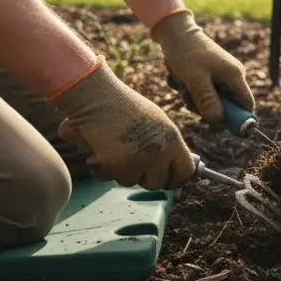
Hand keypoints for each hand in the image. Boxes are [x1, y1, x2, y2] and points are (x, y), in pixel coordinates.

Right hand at [48, 59, 194, 190]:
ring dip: (122, 170)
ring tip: (115, 146)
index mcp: (172, 141)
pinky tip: (100, 147)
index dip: (175, 178)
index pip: (184, 173)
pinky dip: (101, 167)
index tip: (168, 180)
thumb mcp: (159, 122)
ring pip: (129, 181)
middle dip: (145, 176)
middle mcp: (156, 155)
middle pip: (156, 183)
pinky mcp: (109, 167)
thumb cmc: (126, 106)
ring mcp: (133, 163)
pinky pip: (107, 177)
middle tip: (134, 160)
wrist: (95, 97)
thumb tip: (177, 168)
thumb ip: (168, 145)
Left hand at [150, 9, 254, 123]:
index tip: (217, 123)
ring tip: (184, 87)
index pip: (247, 105)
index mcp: (235, 76)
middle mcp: (233, 77)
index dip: (237, 118)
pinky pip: (205, 94)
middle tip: (190, 99)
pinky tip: (184, 82)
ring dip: (196, 101)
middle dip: (208, 108)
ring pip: (213, 102)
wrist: (176, 33)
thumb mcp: (195, 79)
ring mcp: (222, 77)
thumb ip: (207, 100)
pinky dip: (193, 93)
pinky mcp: (211, 77)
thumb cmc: (186, 53)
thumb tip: (218, 120)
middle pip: (227, 107)